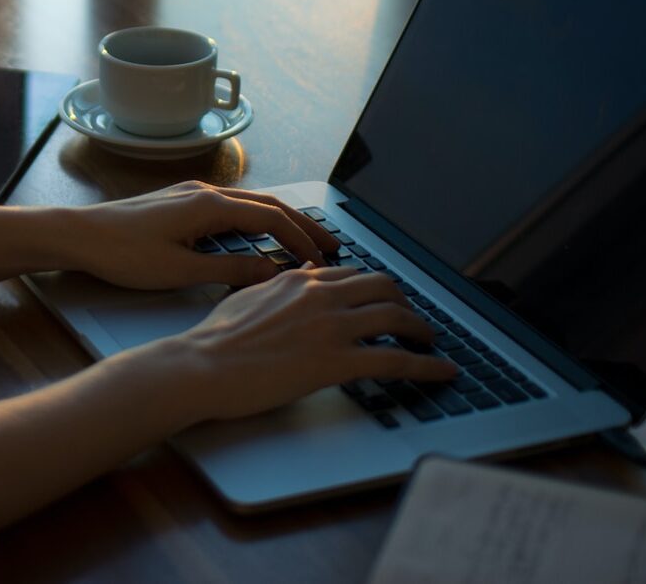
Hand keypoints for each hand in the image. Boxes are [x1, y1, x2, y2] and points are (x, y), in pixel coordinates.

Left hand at [55, 180, 340, 290]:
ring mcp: (191, 194)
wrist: (80, 234)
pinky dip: (255, 219)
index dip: (301, 240)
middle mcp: (205, 192)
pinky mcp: (179, 201)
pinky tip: (258, 236)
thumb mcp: (180, 271)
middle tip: (332, 245)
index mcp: (209, 206)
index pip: (271, 218)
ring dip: (280, 220)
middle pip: (268, 204)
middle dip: (302, 224)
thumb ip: (229, 271)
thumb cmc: (123, 253)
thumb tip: (272, 272)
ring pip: (249, 203)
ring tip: (303, 241)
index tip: (323, 262)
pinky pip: (230, 206)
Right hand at [162, 265, 457, 423]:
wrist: (203, 366)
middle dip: (406, 303)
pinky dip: (427, 366)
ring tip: (431, 343)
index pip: (353, 274)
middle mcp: (320, 295)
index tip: (385, 300)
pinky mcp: (336, 361)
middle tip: (413, 320)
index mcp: (299, 280)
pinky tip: (443, 372)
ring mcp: (331, 327)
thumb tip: (301, 274)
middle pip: (383, 288)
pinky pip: (396, 360)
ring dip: (422, 331)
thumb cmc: (216, 339)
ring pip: (397, 318)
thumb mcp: (248, 296)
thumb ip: (279, 285)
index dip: (376, 288)